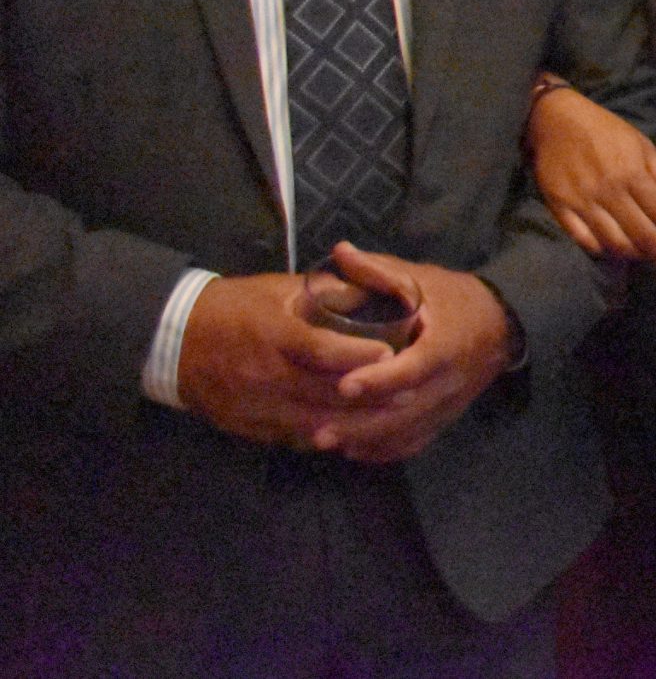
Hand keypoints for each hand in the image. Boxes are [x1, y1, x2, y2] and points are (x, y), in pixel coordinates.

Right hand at [176, 271, 391, 448]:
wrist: (174, 340)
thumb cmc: (234, 307)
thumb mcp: (277, 289)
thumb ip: (325, 292)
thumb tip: (373, 288)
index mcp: (273, 334)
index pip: (321, 350)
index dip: (357, 356)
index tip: (391, 355)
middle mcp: (264, 374)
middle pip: (323, 393)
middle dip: (368, 396)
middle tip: (409, 394)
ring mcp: (254, 405)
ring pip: (312, 422)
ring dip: (352, 424)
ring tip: (388, 420)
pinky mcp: (247, 426)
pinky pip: (292, 438)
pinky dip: (323, 437)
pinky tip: (351, 435)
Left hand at [310, 245, 516, 463]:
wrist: (502, 324)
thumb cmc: (452, 298)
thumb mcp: (420, 278)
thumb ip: (379, 271)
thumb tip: (338, 251)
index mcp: (446, 343)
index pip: (414, 367)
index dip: (380, 378)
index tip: (345, 385)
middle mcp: (450, 380)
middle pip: (406, 412)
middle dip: (362, 425)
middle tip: (318, 432)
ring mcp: (450, 403)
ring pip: (408, 432)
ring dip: (368, 442)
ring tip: (325, 442)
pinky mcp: (447, 417)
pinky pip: (416, 442)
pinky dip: (385, 451)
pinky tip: (354, 451)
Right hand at [530, 83, 655, 275]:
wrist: (554, 119)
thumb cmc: (605, 131)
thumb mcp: (642, 146)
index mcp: (633, 174)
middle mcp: (610, 191)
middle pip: (642, 234)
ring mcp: (583, 202)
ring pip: (613, 242)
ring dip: (635, 256)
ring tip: (648, 260)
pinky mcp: (560, 207)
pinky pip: (582, 239)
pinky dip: (600, 250)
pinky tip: (613, 253)